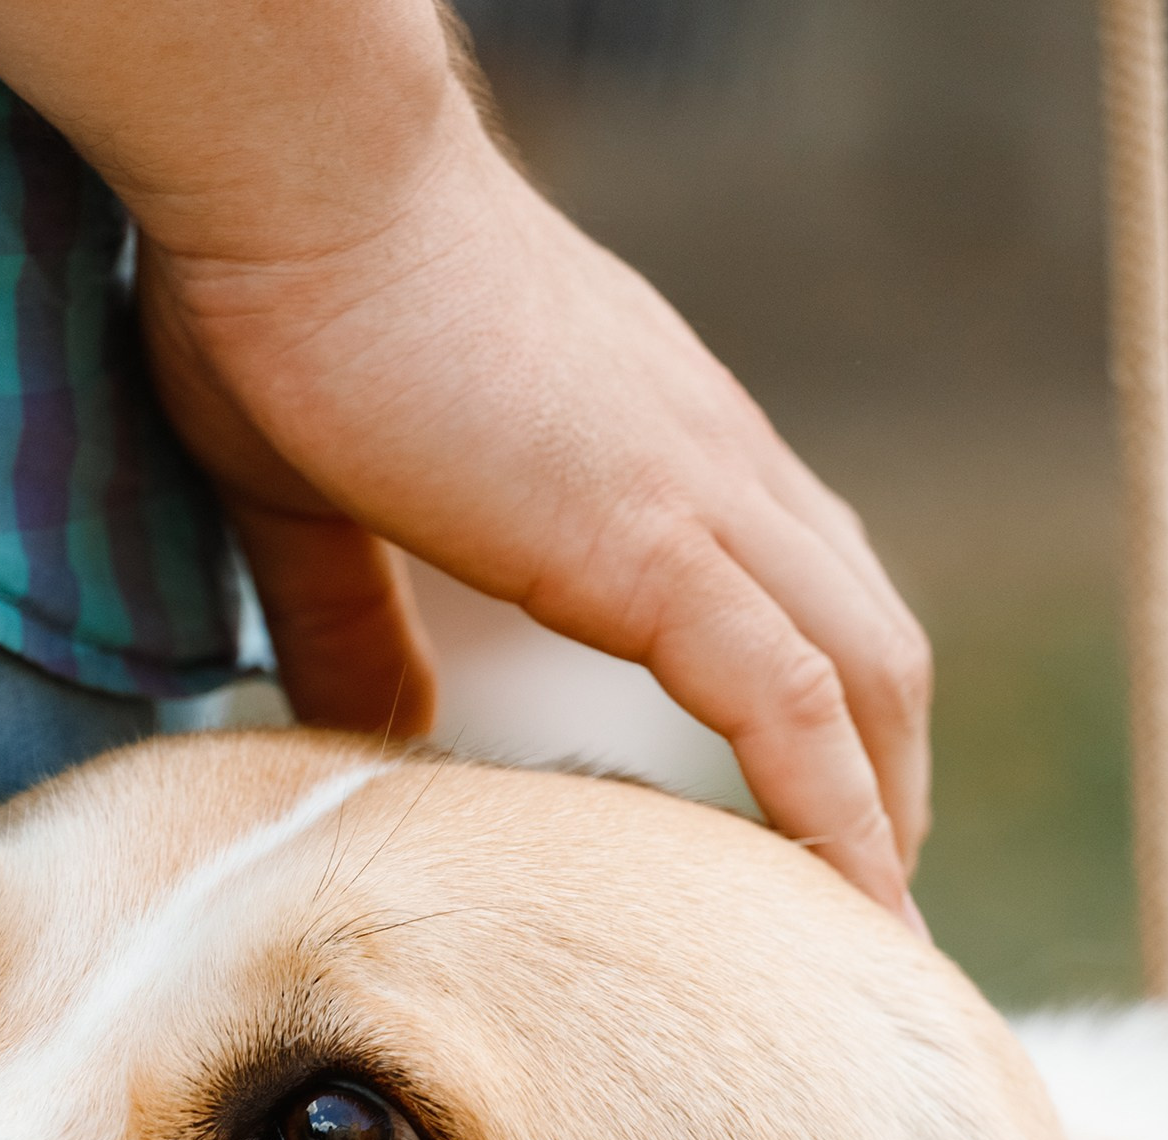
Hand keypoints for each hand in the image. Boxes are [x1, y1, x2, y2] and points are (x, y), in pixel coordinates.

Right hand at [0, 0, 931, 912]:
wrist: (293, 176)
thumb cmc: (279, 302)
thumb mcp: (317, 499)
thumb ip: (358, 623)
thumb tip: (378, 736)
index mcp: (644, 449)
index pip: (789, 590)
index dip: (822, 711)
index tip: (807, 827)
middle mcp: (709, 463)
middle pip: (868, 637)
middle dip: (888, 776)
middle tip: (860, 905)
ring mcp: (699, 495)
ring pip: (867, 674)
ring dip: (887, 809)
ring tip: (873, 934)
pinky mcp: (656, 542)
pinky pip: (793, 703)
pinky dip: (839, 812)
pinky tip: (852, 902)